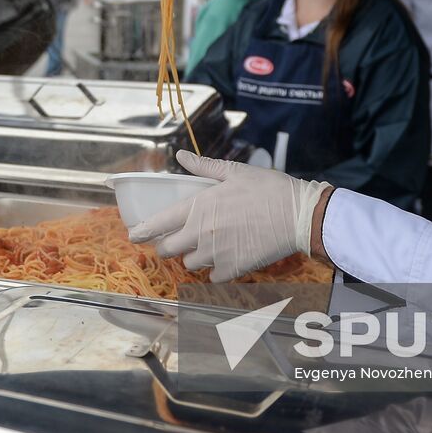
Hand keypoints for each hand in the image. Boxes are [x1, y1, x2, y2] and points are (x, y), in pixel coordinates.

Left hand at [128, 150, 328, 281]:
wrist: (298, 215)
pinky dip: (215, 269)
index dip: (141, 231)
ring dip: (193, 256)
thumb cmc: (268, 189)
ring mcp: (216, 255)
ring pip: (189, 264)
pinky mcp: (233, 270)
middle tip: (175, 241)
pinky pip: (212, 277)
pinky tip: (226, 257)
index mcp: (198, 208)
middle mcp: (201, 234)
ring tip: (208, 245)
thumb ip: (203, 167)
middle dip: (167, 246)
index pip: (158, 224)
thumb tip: (180, 156)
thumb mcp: (234, 172)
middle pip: (167, 250)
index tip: (134, 235)